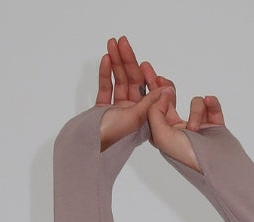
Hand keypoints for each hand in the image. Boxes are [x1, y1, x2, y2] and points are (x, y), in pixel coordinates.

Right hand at [95, 35, 169, 149]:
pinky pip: (106, 87)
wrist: (87, 147)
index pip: (147, 90)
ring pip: (119, 81)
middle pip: (132, 81)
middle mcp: (133, 112)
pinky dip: (106, 74)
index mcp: (144, 117)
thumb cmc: (111, 137)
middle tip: (122, 41)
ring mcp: (118, 109)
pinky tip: (106, 60)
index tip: (143, 60)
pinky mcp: (103, 108)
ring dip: (115, 62)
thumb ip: (149, 103)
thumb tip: (166, 91)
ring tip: (112, 44)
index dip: (146, 74)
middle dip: (127, 60)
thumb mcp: (134, 119)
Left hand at [144, 79, 225, 171]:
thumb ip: (155, 111)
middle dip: (166, 86)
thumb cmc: (186, 156)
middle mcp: (178, 128)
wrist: (215, 166)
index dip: (150, 89)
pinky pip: (212, 105)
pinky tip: (209, 103)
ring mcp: (197, 125)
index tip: (145, 71)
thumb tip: (163, 93)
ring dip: (196, 110)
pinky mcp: (213, 123)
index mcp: (164, 133)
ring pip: (195, 102)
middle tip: (159, 76)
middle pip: (171, 100)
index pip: (155, 106)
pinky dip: (211, 103)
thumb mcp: (161, 136)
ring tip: (196, 128)